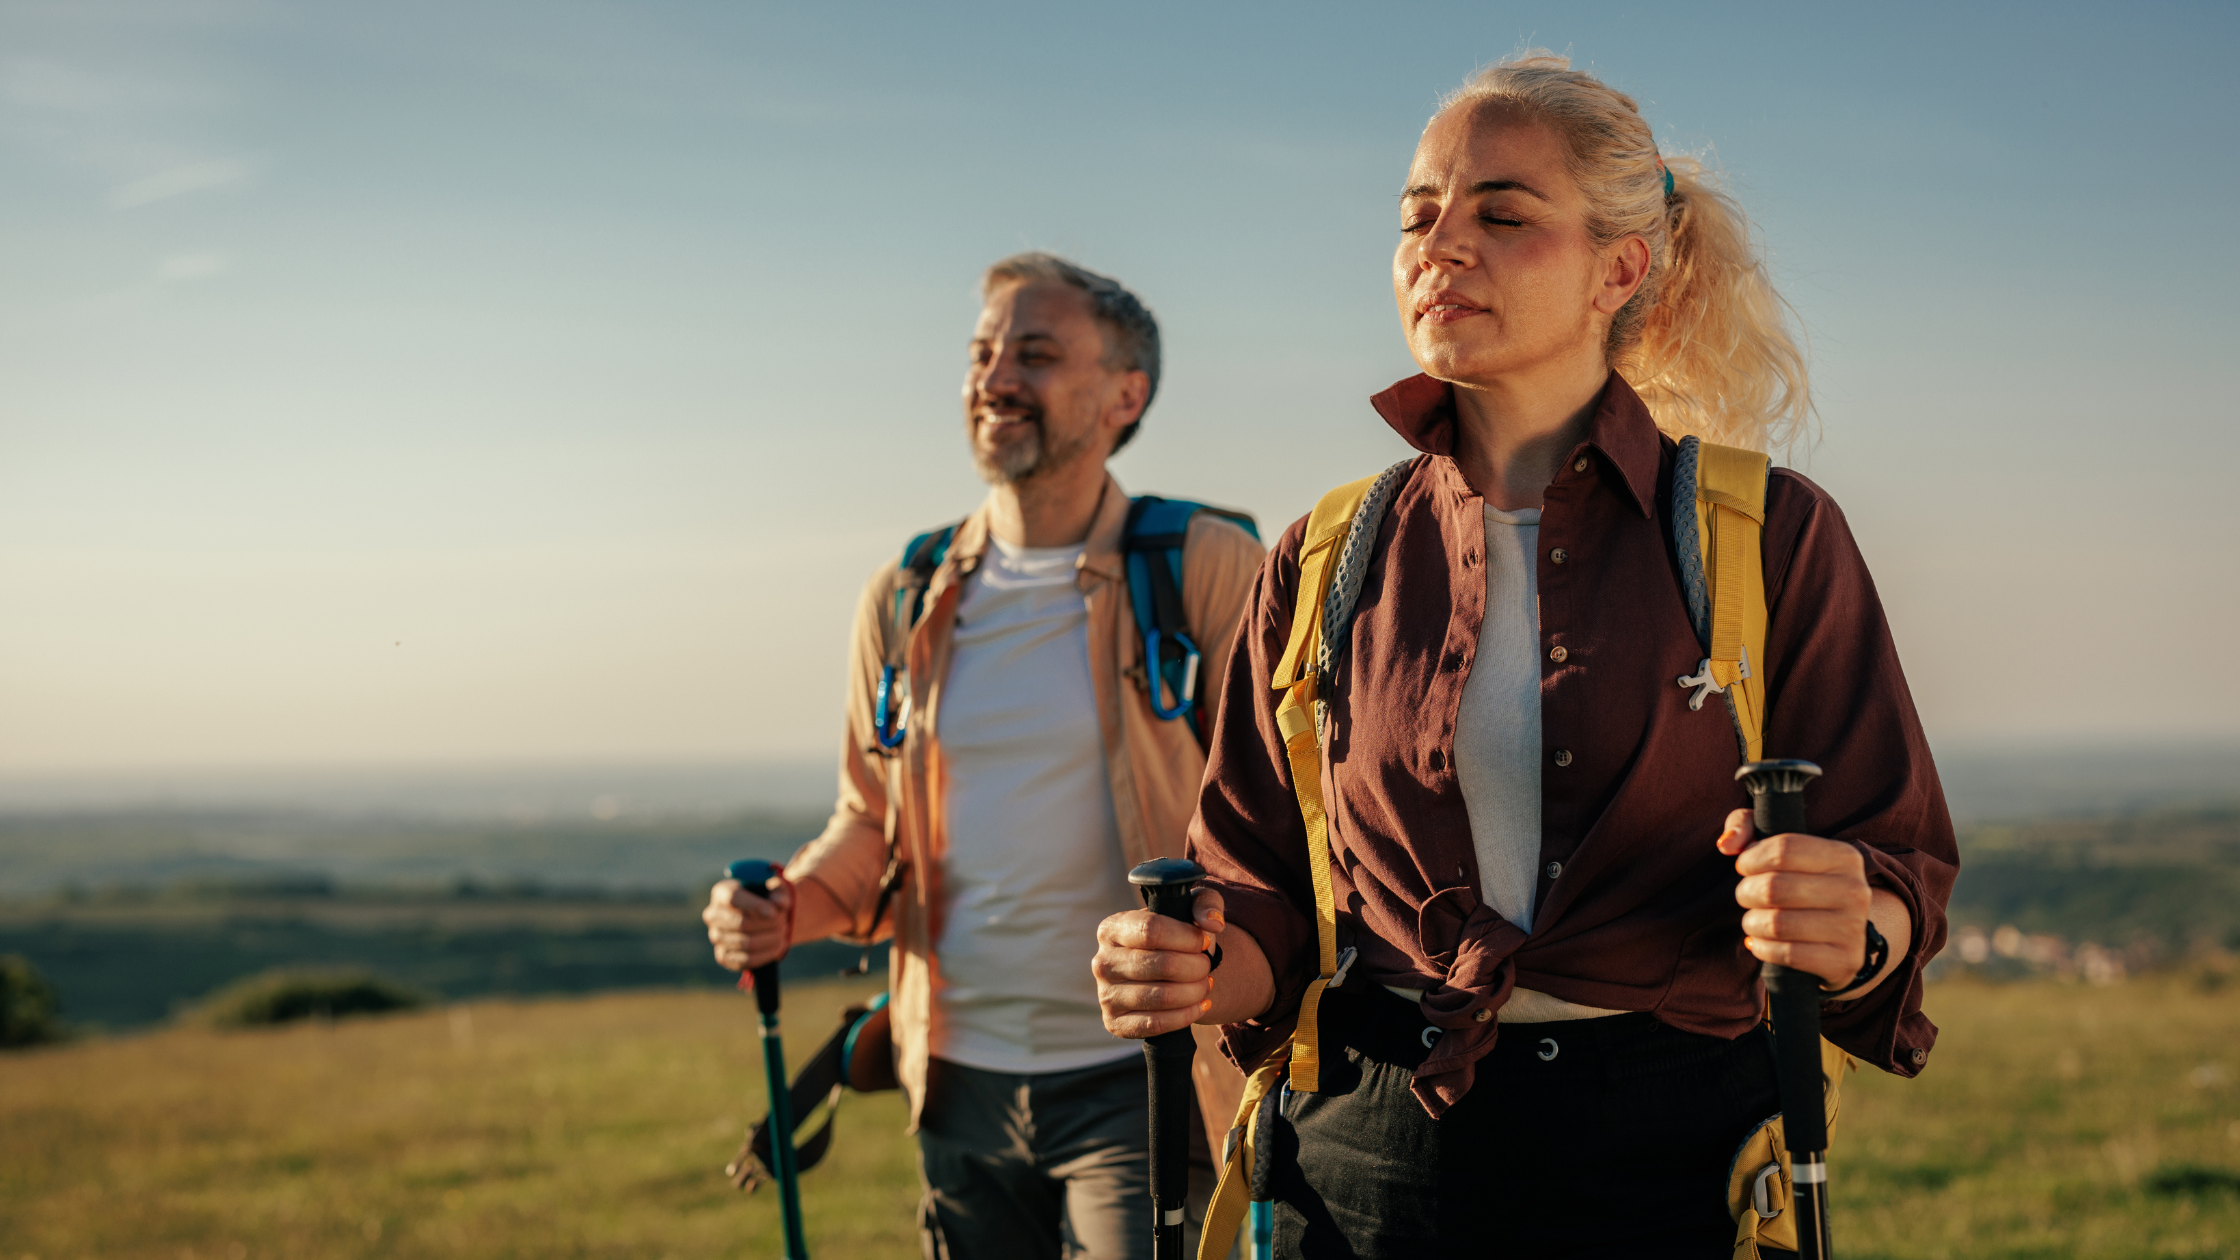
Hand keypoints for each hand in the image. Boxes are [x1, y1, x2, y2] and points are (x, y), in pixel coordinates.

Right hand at [704, 871, 794, 971]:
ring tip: (783, 933)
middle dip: (768, 924)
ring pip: (745, 943)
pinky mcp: (723, 956)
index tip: (774, 912)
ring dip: (770, 939)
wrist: (761, 917)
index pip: (733, 898)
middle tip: (784, 922)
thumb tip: (780, 903)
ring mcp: (716, 937)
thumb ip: (779, 892)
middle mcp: (713, 915)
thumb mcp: (775, 889)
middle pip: (741, 923)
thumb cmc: (766, 898)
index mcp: (722, 892)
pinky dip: (766, 954)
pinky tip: (779, 946)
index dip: (755, 906)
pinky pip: (745, 960)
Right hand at [1093, 886, 1224, 1038]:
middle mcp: (1102, 961)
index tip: (1204, 941)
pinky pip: (1155, 1024)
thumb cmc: (1175, 936)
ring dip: (1194, 991)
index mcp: (1112, 928)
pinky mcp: (1115, 1023)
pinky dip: (1185, 1016)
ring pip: (1161, 997)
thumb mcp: (1189, 908)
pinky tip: (1199, 1005)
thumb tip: (1212, 924)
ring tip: (1206, 984)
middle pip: (1161, 965)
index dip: (1186, 937)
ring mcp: (1106, 995)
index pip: (1151, 930)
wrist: (1161, 972)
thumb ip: (1205, 904)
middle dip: (1196, 966)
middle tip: (1207, 966)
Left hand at [1717, 810, 1871, 990]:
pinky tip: (1761, 942)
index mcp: (1844, 856)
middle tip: (1746, 896)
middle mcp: (1855, 890)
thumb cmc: (1800, 882)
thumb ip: (1746, 826)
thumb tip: (1727, 844)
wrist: (1840, 935)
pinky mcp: (1845, 961)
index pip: (1783, 850)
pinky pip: (1787, 955)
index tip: (1744, 867)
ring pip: (1776, 924)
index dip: (1751, 859)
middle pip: (1774, 888)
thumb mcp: (1778, 846)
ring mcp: (1853, 928)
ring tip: (1754, 920)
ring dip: (1752, 923)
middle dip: (1746, 893)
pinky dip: (1763, 949)